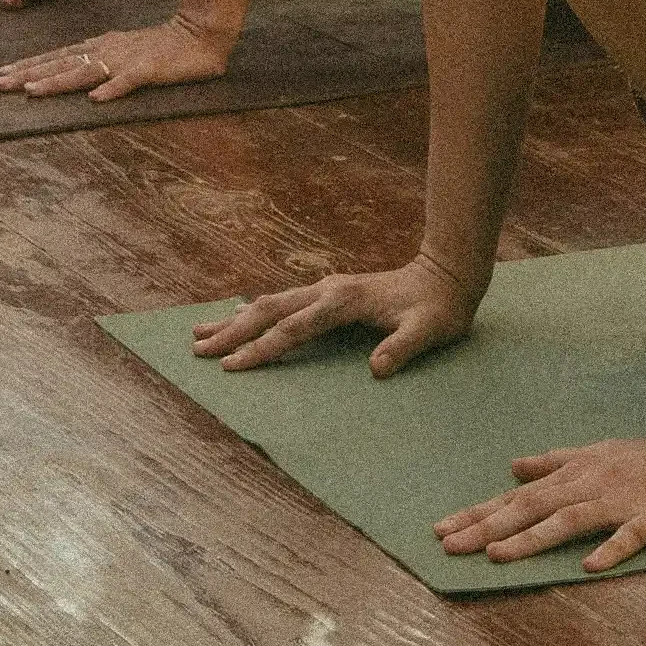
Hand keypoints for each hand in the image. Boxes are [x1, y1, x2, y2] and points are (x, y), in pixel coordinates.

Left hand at [0, 12, 236, 101]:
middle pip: (62, 63)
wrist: (200, 34)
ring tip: (33, 92)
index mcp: (101, 47)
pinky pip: (128, 82)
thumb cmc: (163, 46)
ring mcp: (126, 60)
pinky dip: (112, 89)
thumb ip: (102, 63)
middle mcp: (107, 50)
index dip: (29, 65)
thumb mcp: (125, 52)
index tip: (2, 74)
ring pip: (85, 72)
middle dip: (29, 74)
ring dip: (58, 82)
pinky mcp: (148, 70)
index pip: (58, 56)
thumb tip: (78, 80)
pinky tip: (96, 100)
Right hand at [191, 253, 475, 377]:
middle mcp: (327, 291)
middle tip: (198, 350)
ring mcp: (326, 290)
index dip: (263, 348)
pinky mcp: (329, 294)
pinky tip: (239, 318)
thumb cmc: (439, 309)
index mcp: (343, 302)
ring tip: (200, 333)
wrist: (446, 275)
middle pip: (269, 311)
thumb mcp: (429, 332)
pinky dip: (255, 312)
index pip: (293, 328)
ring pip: (270, 304)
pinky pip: (283, 304)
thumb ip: (404, 349)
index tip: (233, 366)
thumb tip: (377, 369)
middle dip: (233, 332)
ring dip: (236, 320)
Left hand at [436, 417, 645, 573]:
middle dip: (488, 526)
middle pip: (531, 507)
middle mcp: (589, 485)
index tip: (441, 530)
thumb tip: (513, 467)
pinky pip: (630, 536)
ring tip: (496, 555)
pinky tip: (589, 566)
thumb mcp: (597, 453)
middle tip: (448, 546)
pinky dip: (609, 549)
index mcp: (574, 474)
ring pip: (568, 520)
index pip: (517, 496)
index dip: (479, 513)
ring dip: (532, 538)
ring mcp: (621, 500)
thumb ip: (555, 462)